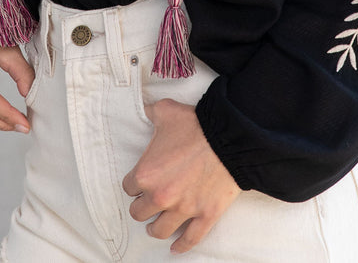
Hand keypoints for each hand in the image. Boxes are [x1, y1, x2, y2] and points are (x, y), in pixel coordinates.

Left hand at [122, 98, 240, 253]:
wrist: (229, 137)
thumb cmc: (196, 124)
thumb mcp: (166, 111)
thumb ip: (150, 112)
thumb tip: (145, 109)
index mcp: (146, 174)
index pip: (128, 188)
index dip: (134, 184)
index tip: (139, 182)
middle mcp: (161, 196)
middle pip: (139, 213)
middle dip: (142, 206)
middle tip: (146, 202)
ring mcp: (183, 209)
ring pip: (160, 231)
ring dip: (155, 228)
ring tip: (154, 226)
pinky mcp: (204, 216)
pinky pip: (190, 239)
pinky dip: (182, 246)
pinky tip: (175, 249)